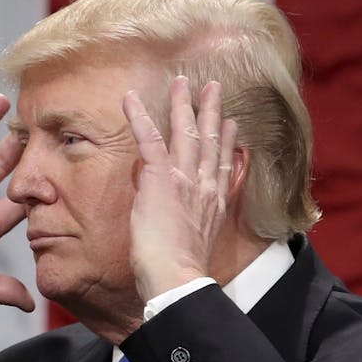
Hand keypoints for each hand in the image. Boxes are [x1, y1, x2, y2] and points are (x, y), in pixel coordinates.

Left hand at [123, 76, 237, 301]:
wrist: (177, 279)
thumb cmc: (180, 272)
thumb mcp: (196, 245)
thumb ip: (193, 226)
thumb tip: (182, 221)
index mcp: (213, 204)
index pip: (223, 166)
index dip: (227, 143)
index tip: (231, 125)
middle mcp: (204, 187)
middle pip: (210, 141)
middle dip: (211, 112)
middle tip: (214, 88)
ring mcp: (184, 179)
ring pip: (185, 133)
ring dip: (183, 104)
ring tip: (183, 82)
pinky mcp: (161, 178)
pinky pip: (149, 139)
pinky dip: (139, 117)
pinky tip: (130, 98)